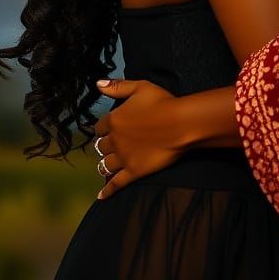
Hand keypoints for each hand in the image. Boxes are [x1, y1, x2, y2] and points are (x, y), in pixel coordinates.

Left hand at [92, 78, 182, 199]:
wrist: (180, 124)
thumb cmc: (163, 102)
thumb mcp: (140, 87)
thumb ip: (118, 86)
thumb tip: (97, 84)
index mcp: (114, 120)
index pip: (99, 127)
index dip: (104, 128)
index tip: (109, 129)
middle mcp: (115, 140)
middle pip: (101, 146)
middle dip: (105, 146)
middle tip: (112, 146)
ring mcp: (123, 158)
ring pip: (106, 164)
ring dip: (105, 164)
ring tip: (107, 166)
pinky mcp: (134, 172)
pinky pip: (116, 183)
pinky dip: (107, 190)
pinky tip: (101, 196)